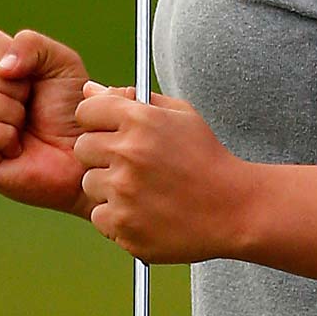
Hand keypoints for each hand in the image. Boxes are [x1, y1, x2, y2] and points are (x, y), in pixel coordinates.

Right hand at [0, 27, 92, 215]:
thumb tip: (2, 68)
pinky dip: (4, 135)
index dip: (10, 53)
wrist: (87, 152)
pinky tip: (18, 146)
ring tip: (27, 125)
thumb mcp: (62, 63)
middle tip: (32, 103)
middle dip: (14, 86)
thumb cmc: (75, 110)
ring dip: (11, 111)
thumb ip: (31, 45)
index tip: (33, 74)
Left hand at [73, 82, 259, 264]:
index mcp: (141, 120)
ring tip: (145, 190)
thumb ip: (132, 98)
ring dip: (110, 187)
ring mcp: (124, 192)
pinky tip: (147, 212)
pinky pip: (100, 216)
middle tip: (132, 164)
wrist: (234, 209)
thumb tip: (89, 90)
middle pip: (83, 148)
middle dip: (101, 154)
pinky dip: (118, 216)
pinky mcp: (123, 225)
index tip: (112, 131)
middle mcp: (128, 154)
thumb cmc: (206, 158)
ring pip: (90, 184)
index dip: (98, 120)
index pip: (86, 110)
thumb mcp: (181, 116)